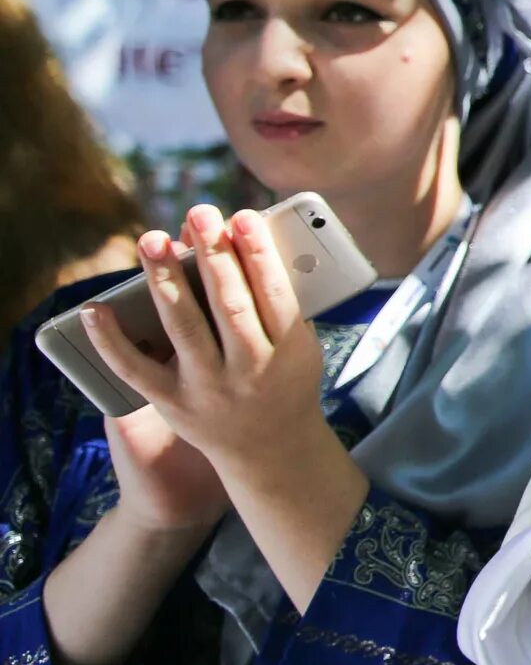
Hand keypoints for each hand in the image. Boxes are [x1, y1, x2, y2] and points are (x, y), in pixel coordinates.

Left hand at [84, 208, 331, 489]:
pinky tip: (95, 307)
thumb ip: (276, 304)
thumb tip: (237, 244)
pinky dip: (111, 339)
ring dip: (165, 280)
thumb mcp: (299, 346)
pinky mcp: (172, 403)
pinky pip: (135, 369)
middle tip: (199, 213)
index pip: (274, 295)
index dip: (259, 255)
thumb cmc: (284, 381)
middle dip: (213, 255)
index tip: (243, 216)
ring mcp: (208, 388)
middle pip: (229, 305)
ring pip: (184, 328)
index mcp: (289, 352)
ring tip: (153, 240)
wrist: (270, 451)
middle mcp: (249, 370)